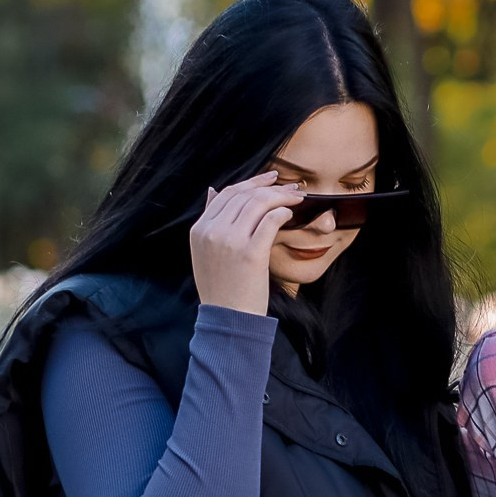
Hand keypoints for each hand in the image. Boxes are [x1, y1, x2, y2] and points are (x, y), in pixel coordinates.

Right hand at [189, 171, 303, 313]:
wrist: (228, 318)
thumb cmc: (222, 287)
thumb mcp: (204, 252)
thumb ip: (209, 222)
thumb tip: (213, 190)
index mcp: (199, 229)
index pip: (227, 194)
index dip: (252, 182)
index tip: (270, 178)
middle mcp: (211, 231)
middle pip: (244, 195)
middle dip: (271, 187)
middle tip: (291, 187)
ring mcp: (229, 241)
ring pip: (258, 203)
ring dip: (281, 196)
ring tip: (296, 198)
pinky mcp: (250, 253)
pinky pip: (270, 220)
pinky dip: (283, 212)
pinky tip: (290, 214)